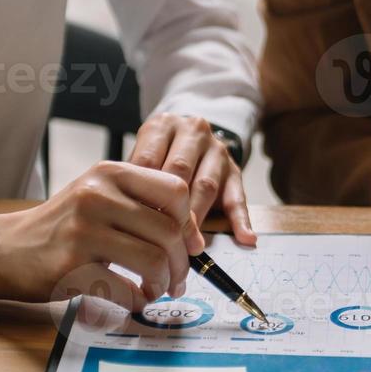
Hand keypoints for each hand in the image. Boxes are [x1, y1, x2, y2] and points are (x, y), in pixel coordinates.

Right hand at [0, 159, 203, 306]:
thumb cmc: (63, 227)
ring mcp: (82, 230)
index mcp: (110, 173)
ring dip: (162, 285)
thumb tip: (193, 237)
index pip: (175, 190)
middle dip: (181, 264)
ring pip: (154, 261)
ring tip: (155, 291)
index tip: (188, 247)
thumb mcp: (100, 197)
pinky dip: (137, 301)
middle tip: (176, 280)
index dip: (189, 224)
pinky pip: (126, 289)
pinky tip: (133, 299)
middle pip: (169, 232)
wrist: (6, 248)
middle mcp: (97, 195)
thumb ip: (142, 206)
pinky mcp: (71, 266)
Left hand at [128, 114, 256, 246]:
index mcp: (163, 126)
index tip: (134, 222)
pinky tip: (245, 238)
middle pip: (179, 170)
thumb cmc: (157, 157)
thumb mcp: (142, 157)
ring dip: (197, 218)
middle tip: (159, 237)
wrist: (190, 140)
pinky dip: (241, 220)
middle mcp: (193, 132)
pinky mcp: (235, 170)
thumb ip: (135, 179)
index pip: (149, 159)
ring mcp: (217, 150)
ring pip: (207, 185)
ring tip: (190, 245)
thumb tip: (125, 216)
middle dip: (169, 207)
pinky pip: (238, 197)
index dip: (141, 193)